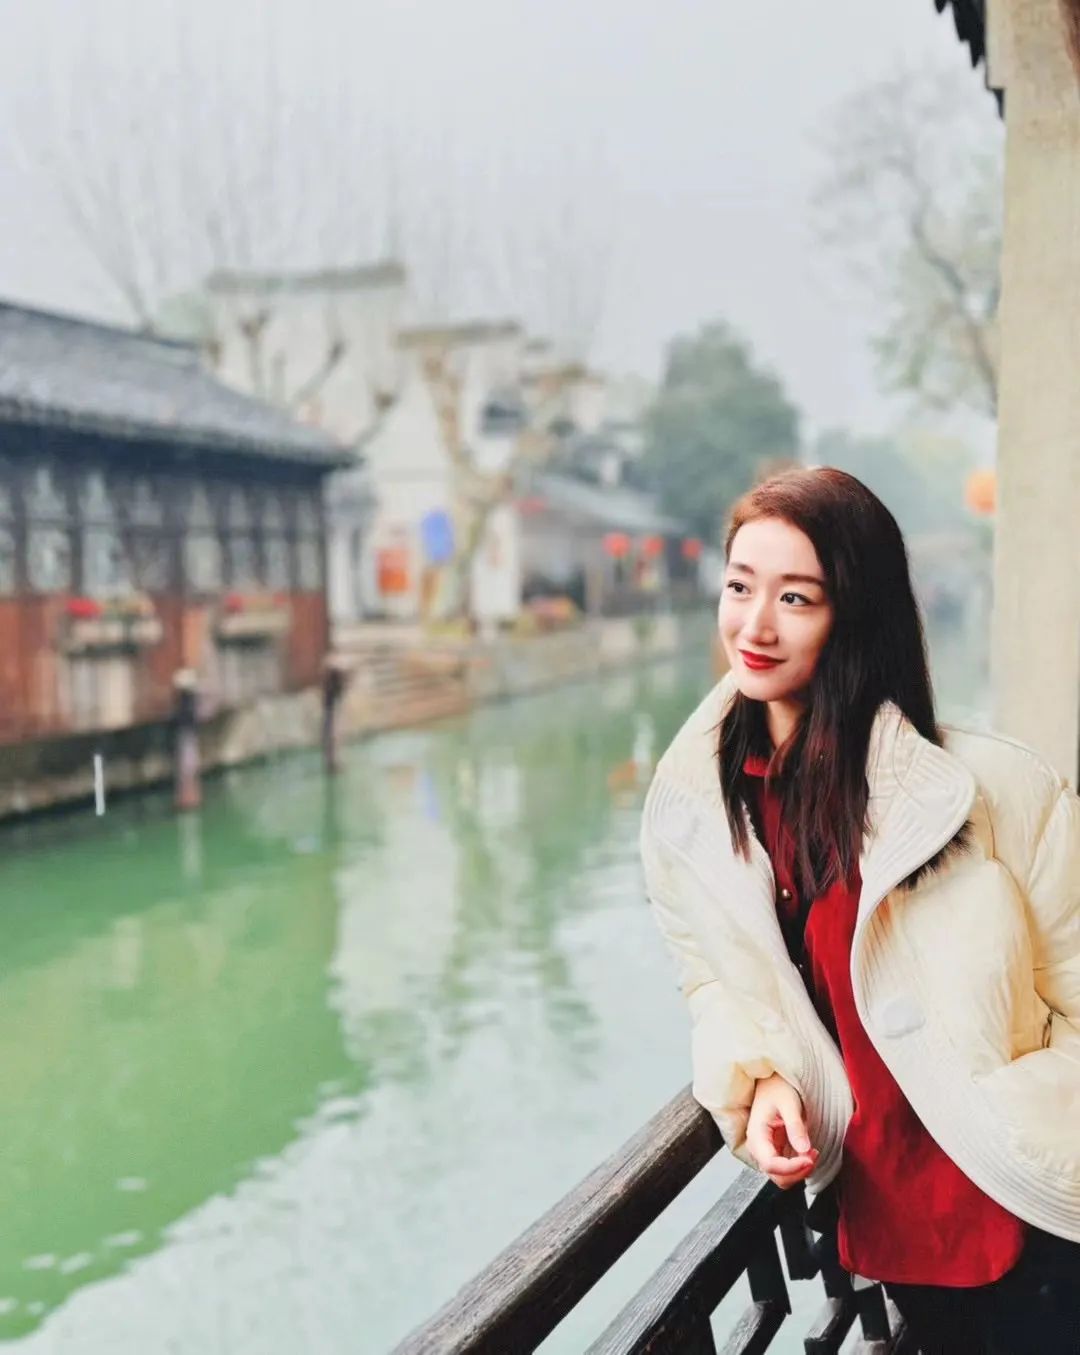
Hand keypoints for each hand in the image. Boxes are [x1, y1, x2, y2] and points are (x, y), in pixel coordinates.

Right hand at [745, 1073, 818, 1188]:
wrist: (773, 1080)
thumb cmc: (776, 1086)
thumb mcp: (788, 1102)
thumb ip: (795, 1127)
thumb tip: (804, 1150)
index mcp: (756, 1134)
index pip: (770, 1164)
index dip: (791, 1168)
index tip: (809, 1159)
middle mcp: (759, 1147)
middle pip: (776, 1176)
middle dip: (798, 1172)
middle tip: (814, 1155)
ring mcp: (767, 1150)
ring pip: (782, 1177)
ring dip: (800, 1171)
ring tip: (813, 1152)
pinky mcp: (776, 1151)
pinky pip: (787, 1169)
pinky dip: (800, 1167)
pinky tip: (808, 1152)